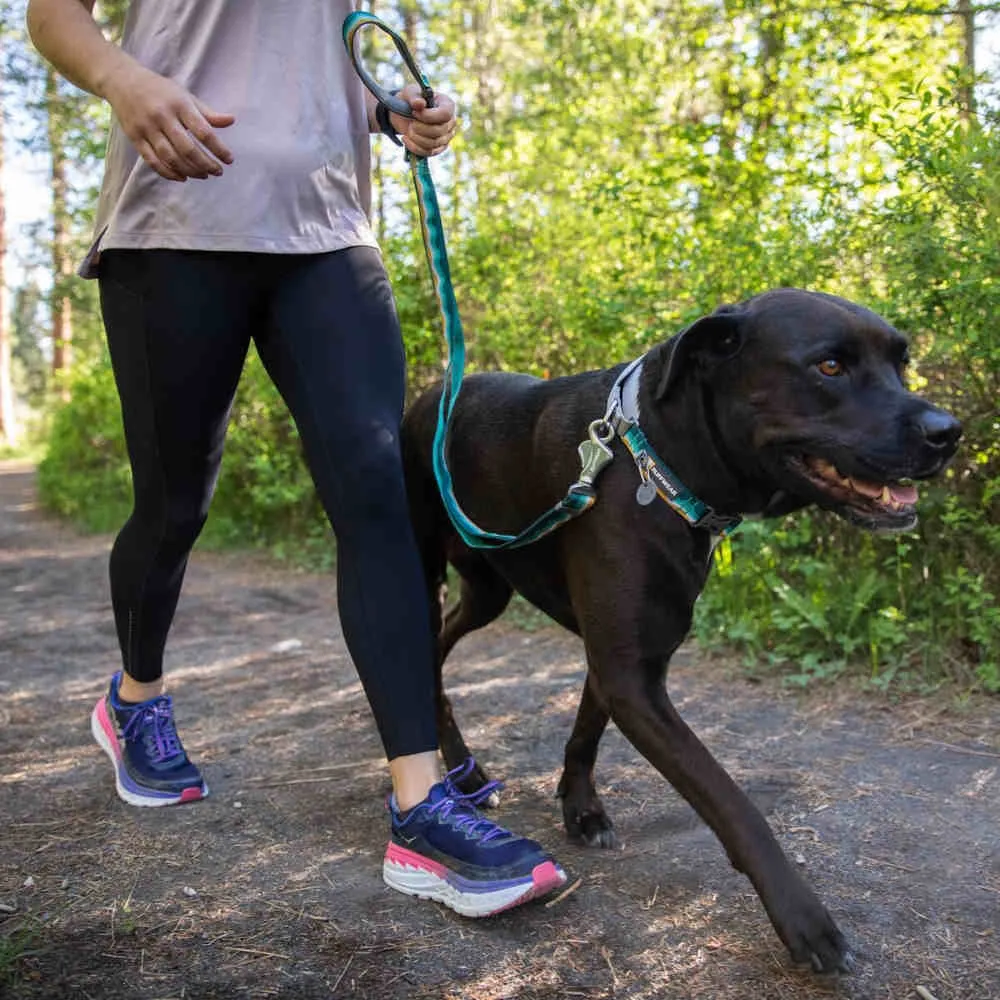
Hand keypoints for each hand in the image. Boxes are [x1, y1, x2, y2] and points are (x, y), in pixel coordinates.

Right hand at [103, 62, 234, 181]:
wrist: (122, 81)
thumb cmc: (160, 90)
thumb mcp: (185, 96)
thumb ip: (207, 113)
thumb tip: (231, 121)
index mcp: (179, 104)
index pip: (203, 131)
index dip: (218, 148)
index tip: (229, 160)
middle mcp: (162, 116)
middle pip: (187, 149)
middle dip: (205, 164)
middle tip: (218, 172)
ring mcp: (147, 128)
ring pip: (171, 158)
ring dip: (190, 171)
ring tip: (203, 175)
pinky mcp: (135, 138)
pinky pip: (153, 161)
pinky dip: (169, 173)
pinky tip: (182, 177)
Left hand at [389, 83, 456, 157]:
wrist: (405, 113)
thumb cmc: (411, 100)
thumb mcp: (410, 93)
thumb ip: (414, 97)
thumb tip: (419, 104)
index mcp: (448, 105)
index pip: (445, 114)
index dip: (429, 116)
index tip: (415, 113)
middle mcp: (451, 122)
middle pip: (439, 131)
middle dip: (420, 128)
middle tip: (411, 122)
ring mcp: (446, 137)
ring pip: (433, 143)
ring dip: (416, 138)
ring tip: (408, 129)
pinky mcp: (438, 148)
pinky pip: (428, 152)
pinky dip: (414, 147)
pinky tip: (405, 138)